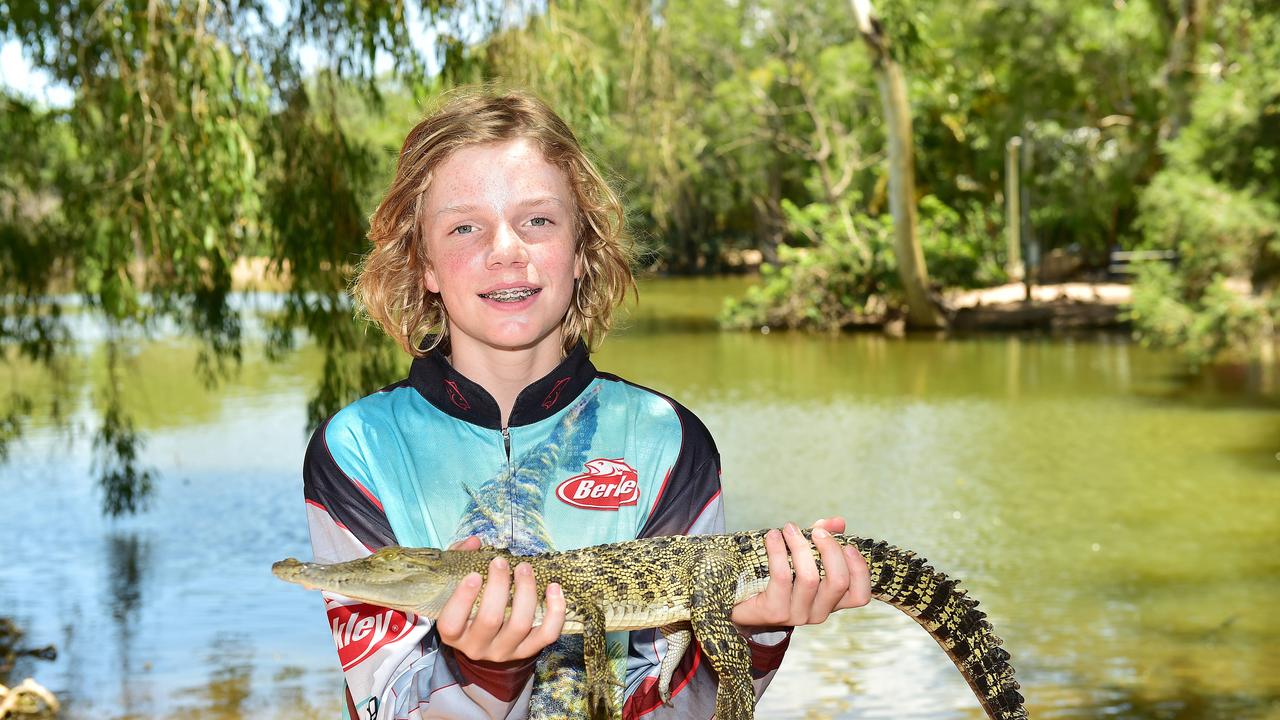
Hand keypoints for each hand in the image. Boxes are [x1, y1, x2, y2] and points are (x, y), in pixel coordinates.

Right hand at [435, 536, 566, 661]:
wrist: (485, 639)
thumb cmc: (467, 605)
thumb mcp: (454, 584)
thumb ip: (459, 560)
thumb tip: (474, 542)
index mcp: (452, 634)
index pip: (451, 624)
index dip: (463, 599)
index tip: (475, 574)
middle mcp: (476, 647)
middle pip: (490, 620)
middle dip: (499, 586)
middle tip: (500, 562)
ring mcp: (503, 651)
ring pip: (520, 625)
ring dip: (525, 591)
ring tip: (524, 568)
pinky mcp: (528, 651)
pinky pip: (547, 634)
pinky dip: (555, 611)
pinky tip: (553, 588)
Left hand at [730, 517, 870, 632]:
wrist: (738, 602)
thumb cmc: (775, 576)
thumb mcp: (801, 557)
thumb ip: (822, 540)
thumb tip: (838, 521)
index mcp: (830, 601)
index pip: (860, 595)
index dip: (860, 570)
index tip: (849, 546)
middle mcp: (818, 612)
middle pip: (838, 582)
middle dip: (830, 549)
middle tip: (816, 531)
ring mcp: (797, 615)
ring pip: (810, 578)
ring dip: (800, 546)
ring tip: (789, 528)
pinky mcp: (774, 612)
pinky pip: (782, 577)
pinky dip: (778, 551)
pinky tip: (772, 536)